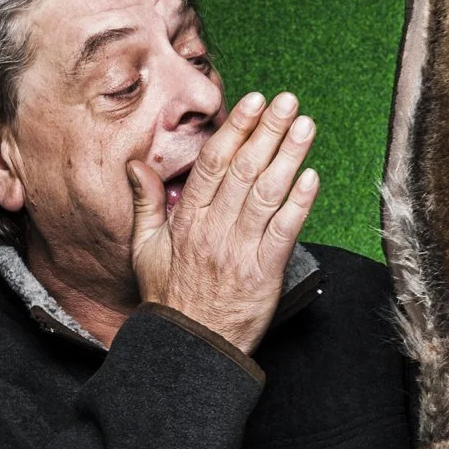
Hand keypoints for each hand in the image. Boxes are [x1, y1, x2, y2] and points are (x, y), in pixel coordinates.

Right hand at [128, 91, 319, 354]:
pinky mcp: (263, 274)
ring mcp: (240, 252)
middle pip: (243, 170)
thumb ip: (146, 203)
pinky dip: (298, 204)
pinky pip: (283, 232)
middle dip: (267, 131)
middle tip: (287, 101)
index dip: (236, 130)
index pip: (213, 164)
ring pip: (266, 195)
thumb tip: (136, 165)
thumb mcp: (144, 249)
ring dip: (288, 156)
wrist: (188, 348)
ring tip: (305, 125)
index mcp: (187, 221)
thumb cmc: (169, 299)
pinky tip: (311, 177)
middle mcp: (214, 231)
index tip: (253, 102)